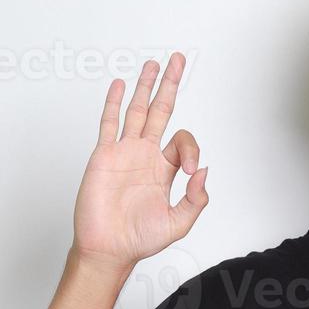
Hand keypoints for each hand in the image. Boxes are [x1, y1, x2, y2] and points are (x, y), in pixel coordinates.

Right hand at [72, 52, 207, 270]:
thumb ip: (195, 198)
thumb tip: (204, 171)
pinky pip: (109, 123)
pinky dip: (113, 103)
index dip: (192, 149)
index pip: (183, 141)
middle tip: (178, 60)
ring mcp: (124, 152)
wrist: (108, 248)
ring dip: (145, 86)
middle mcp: (145, 156)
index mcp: (164, 169)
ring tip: (153, 64)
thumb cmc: (140, 239)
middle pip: (161, 111)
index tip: (192, 170)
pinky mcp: (104, 155)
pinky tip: (119, 85)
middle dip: (170, 85)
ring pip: (136, 111)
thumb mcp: (179, 223)